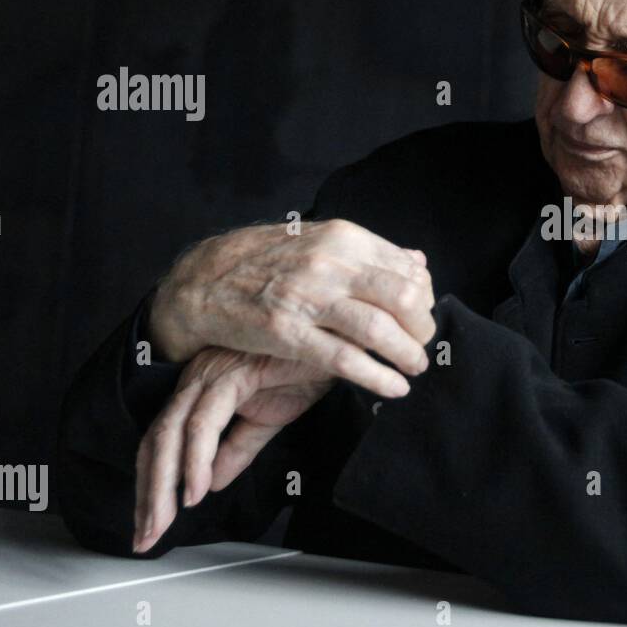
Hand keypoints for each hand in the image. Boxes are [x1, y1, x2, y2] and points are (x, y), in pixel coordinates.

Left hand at [133, 347, 336, 553]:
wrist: (339, 343)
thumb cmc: (305, 367)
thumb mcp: (268, 418)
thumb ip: (236, 449)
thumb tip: (212, 483)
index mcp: (201, 388)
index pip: (162, 442)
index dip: (153, 484)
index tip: (152, 522)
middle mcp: (197, 378)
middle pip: (156, 441)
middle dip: (148, 493)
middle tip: (146, 536)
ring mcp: (211, 373)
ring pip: (171, 433)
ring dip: (164, 483)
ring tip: (164, 520)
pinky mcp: (233, 372)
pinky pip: (205, 421)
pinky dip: (197, 459)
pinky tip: (198, 489)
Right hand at [149, 219, 434, 397]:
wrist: (203, 280)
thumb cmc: (268, 263)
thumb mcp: (320, 242)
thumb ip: (369, 254)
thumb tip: (419, 261)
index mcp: (343, 239)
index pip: (407, 270)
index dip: (424, 299)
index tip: (420, 318)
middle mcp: (330, 263)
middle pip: (404, 297)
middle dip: (422, 327)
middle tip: (422, 344)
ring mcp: (307, 297)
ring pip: (379, 329)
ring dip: (408, 354)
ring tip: (415, 367)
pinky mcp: (287, 332)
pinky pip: (345, 359)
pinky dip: (378, 377)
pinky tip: (394, 388)